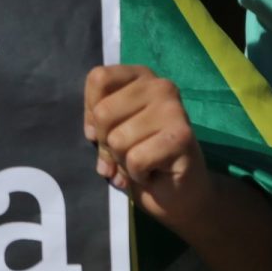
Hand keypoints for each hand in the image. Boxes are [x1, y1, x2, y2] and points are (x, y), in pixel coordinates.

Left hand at [83, 64, 213, 228]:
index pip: (98, 78)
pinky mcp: (182, 136)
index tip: (102, 133)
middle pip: (103, 112)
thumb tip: (94, 133)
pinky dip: (137, 174)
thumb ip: (99, 123)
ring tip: (141, 163)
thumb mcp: (111, 133)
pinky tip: (152, 173)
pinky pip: (135, 159)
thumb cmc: (143, 158)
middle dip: (106, 143)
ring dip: (123, 161)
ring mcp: (173, 109)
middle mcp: (160, 86)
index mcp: (141, 77)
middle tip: (125, 154)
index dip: (90, 113)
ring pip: (117, 139)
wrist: (180, 194)